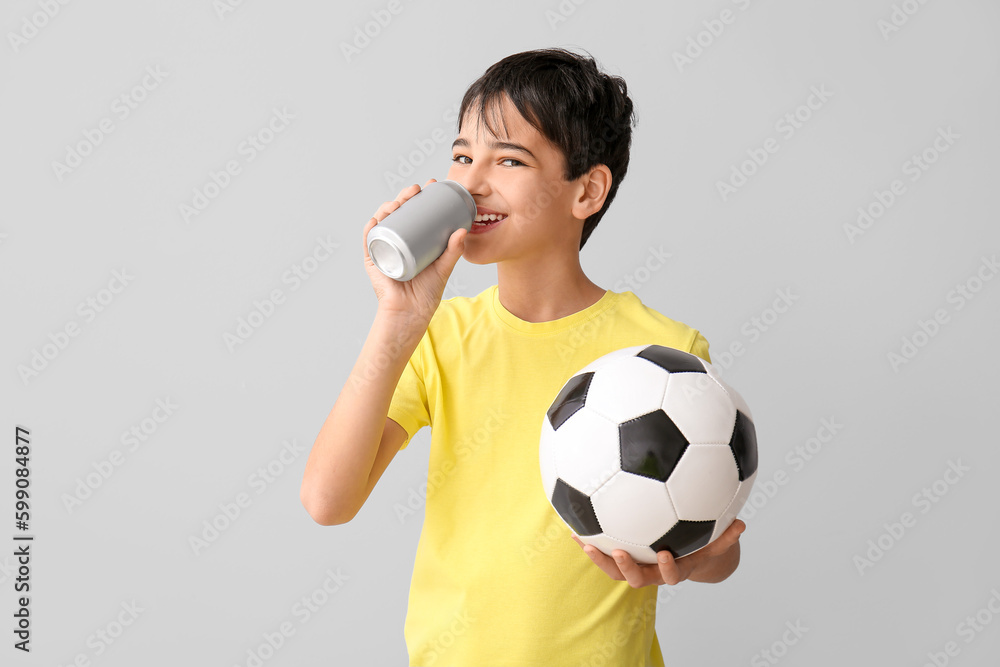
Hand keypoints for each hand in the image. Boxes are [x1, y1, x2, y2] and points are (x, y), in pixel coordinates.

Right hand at [362, 178, 467, 323]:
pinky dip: (371, 228)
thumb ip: (454, 251)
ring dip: (387, 207)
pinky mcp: (374, 260)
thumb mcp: (443, 268)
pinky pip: (369, 241)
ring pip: (383, 221)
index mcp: (413, 239)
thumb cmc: (426, 293)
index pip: (415, 212)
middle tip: (415, 191)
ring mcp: (384, 248)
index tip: (431, 186)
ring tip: (399, 203)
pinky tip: (377, 219)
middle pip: (398, 212)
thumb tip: (463, 230)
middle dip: (404, 197)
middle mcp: (397, 240)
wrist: (411, 313)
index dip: (420, 197)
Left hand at [572, 519, 744, 587]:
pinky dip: (588, 542)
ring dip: (599, 558)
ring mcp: (634, 566)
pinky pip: (602, 552)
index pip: (670, 574)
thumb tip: (742, 524)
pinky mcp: (619, 557)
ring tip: (585, 543)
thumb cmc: (698, 546)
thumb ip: (726, 537)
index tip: (664, 553)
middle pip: (635, 578)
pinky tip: (572, 527)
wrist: (682, 557)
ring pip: (614, 570)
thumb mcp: (713, 542)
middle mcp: (650, 572)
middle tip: (618, 552)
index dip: (667, 568)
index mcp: (673, 569)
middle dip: (626, 567)